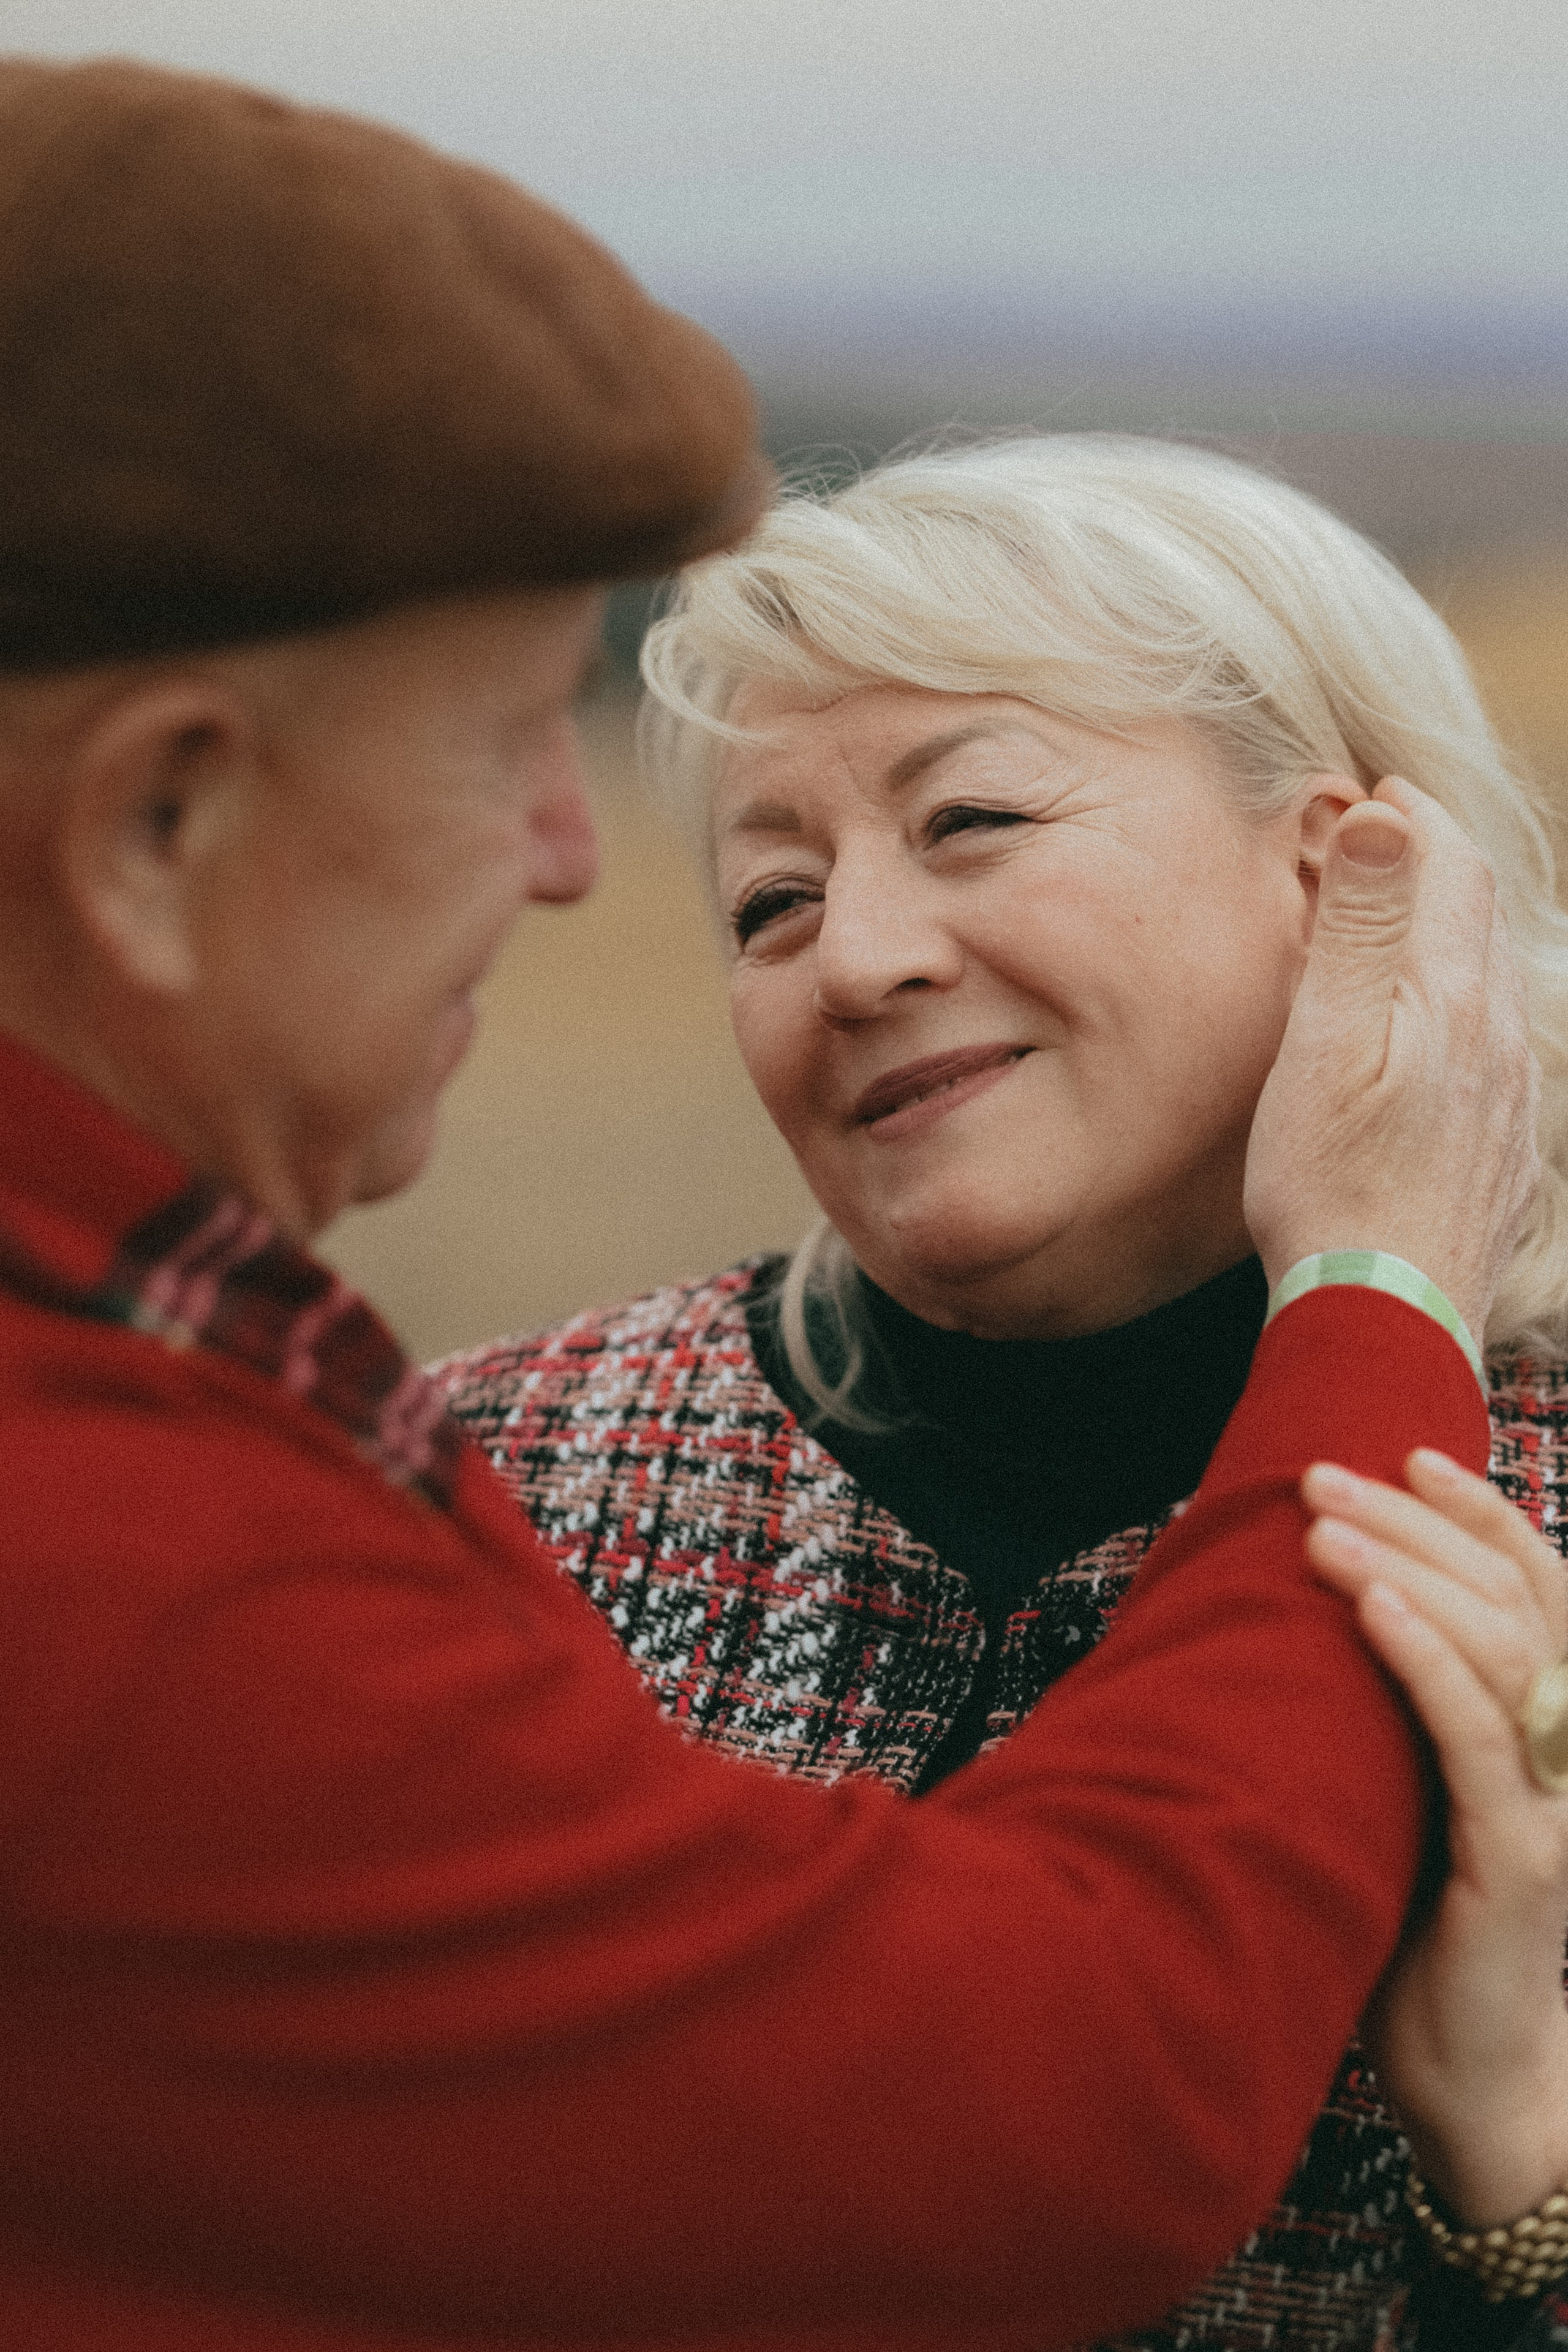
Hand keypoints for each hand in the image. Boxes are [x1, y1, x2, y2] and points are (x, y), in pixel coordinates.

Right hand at [1245, 778, 1539, 1348]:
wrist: (1387, 1315)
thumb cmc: (1330, 1185)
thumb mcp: (1326, 1041)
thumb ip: (1359, 927)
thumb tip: (1384, 817)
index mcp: (1451, 998)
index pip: (1450, 868)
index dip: (1414, 818)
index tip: (1375, 792)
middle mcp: (1499, 1041)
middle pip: (1478, 920)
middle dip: (1436, 865)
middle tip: (1386, 840)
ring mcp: (1511, 1102)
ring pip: (1492, 987)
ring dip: (1451, 939)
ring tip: (1404, 925)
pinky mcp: (1504, 1155)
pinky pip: (1496, 1056)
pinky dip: (1463, 1015)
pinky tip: (1436, 1041)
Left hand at [1301, 1449, 1567, 2224]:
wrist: (1477, 2081)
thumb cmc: (1430, 1930)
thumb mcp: (1418, 1794)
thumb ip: (1405, 1710)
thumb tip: (1329, 1602)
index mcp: (1561, 1726)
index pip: (1541, 1585)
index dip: (1481, 1511)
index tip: (1406, 1449)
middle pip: (1511, 1597)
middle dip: (1416, 1522)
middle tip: (1322, 1474)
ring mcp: (1560, 1803)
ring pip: (1496, 1649)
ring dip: (1404, 1570)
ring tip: (1320, 1523)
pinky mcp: (1525, 1862)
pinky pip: (1478, 1738)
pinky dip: (1423, 1660)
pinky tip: (1370, 1609)